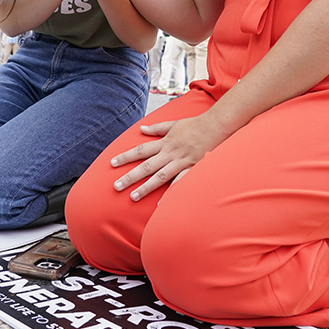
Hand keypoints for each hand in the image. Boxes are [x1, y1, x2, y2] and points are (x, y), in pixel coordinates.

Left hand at [110, 113, 227, 200]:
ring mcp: (180, 162)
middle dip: (130, 176)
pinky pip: (179, 182)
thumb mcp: (173, 124)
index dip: (126, 157)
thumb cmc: (195, 125)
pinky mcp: (192, 168)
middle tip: (116, 186)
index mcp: (164, 143)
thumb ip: (157, 128)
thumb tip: (142, 128)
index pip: (140, 150)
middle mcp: (169, 153)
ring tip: (133, 197)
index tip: (112, 163)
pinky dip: (170, 193)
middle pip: (146, 166)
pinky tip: (161, 204)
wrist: (216, 125)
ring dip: (145, 187)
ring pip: (159, 176)